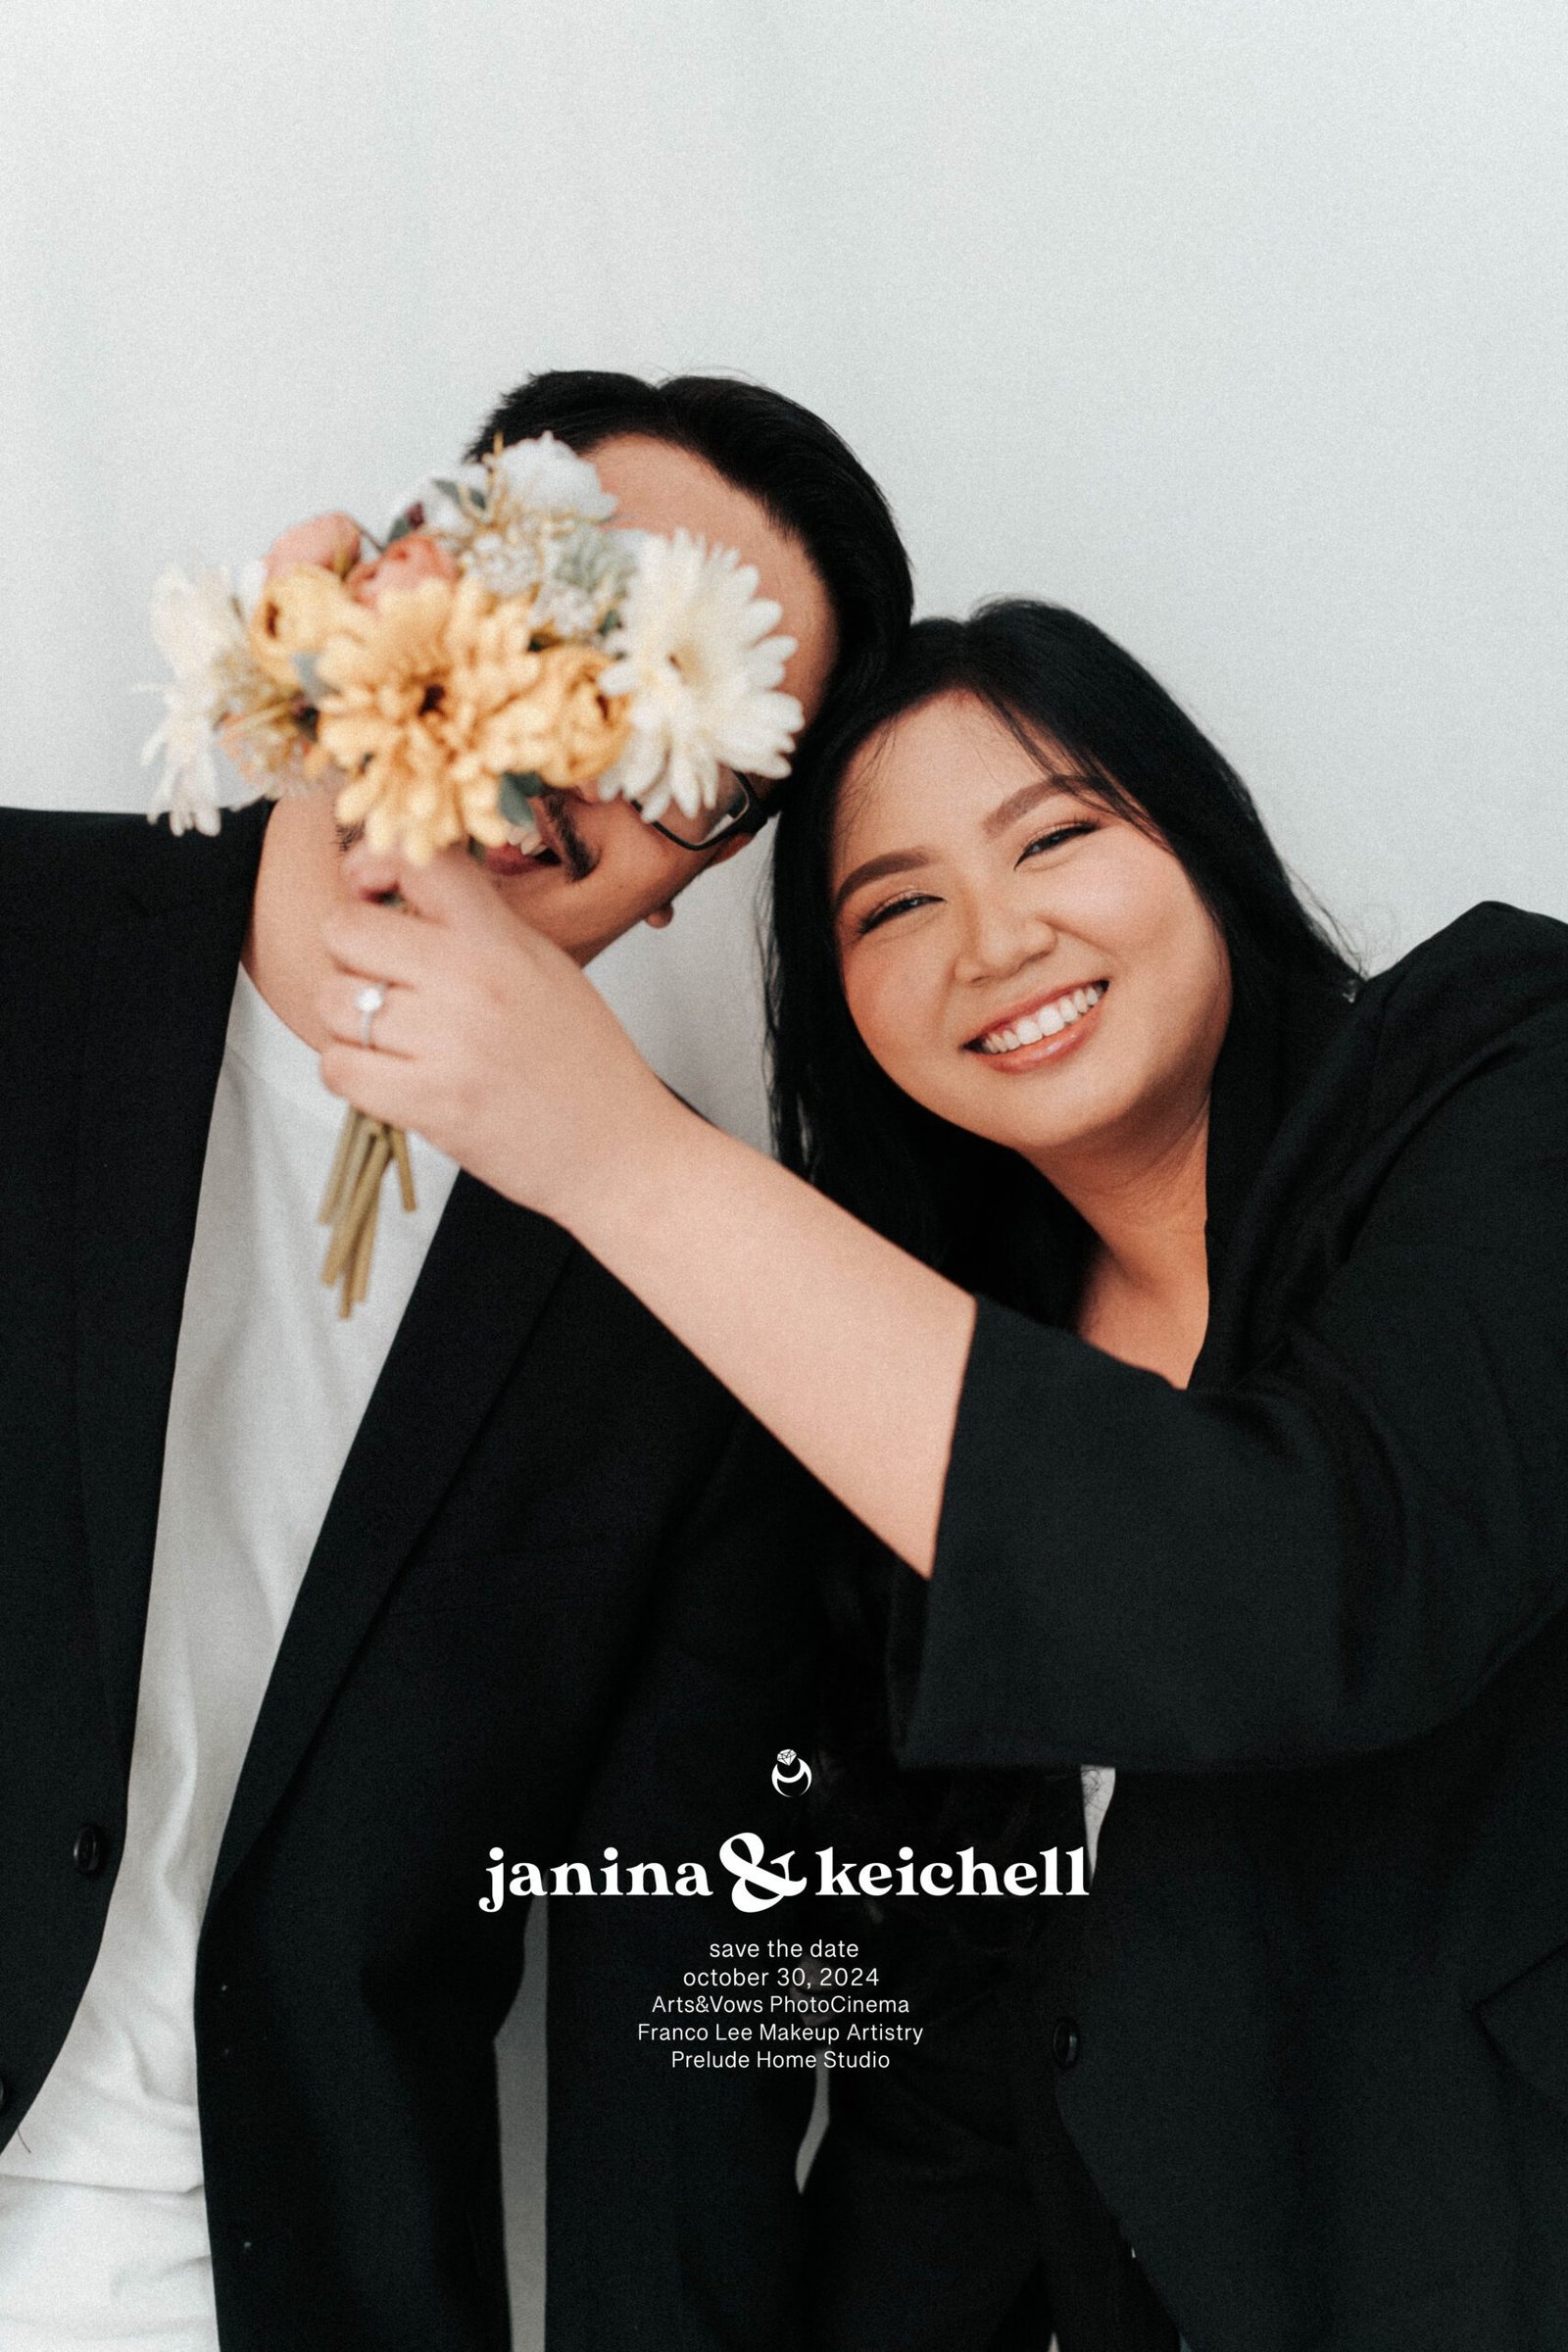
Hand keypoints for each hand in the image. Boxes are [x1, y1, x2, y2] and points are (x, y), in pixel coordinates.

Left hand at [317, 844, 680, 1227]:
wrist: (620, 1150)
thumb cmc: (584, 1064)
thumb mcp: (543, 966)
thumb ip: (475, 927)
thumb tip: (396, 895)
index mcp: (501, 936)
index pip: (417, 859)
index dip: (372, 863)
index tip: (369, 890)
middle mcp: (473, 977)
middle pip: (345, 928)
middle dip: (349, 958)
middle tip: (381, 985)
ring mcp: (450, 1040)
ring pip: (333, 1001)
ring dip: (349, 1024)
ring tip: (392, 1043)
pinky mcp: (432, 1101)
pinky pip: (338, 1068)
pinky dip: (351, 1075)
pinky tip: (388, 1080)